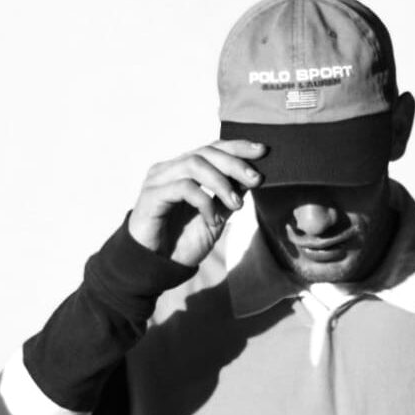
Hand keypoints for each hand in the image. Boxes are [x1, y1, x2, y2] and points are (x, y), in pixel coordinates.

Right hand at [129, 140, 265, 266]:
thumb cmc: (183, 242)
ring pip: (195, 165)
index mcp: (184, 170)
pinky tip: (212, 220)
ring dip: (222, 184)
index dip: (238, 147)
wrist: (158, 267)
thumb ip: (228, 197)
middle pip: (206, 153)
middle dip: (235, 164)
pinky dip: (204, 202)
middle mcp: (170, 169)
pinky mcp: (151, 195)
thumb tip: (251, 178)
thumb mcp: (215, 218)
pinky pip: (183, 187)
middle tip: (256, 180)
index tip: (263, 152)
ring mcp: (158, 180)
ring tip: (237, 205)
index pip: (213, 148)